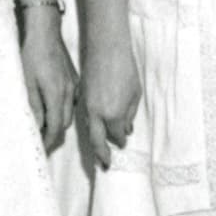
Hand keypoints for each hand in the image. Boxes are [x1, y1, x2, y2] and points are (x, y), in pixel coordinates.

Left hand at [19, 12, 76, 151]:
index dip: (49, 140)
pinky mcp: (74, 79)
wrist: (45, 33)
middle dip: (54, 134)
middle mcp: (69, 93)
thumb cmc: (32, 56)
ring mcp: (74, 86)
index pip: (56, 127)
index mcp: (56, 95)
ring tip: (45, 126)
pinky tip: (53, 107)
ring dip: (59, 122)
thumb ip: (34, 107)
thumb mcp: (27, 83)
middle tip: (41, 140)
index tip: (42, 149)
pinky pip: (72, 101)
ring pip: (70, 113)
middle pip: (65, 123)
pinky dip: (63, 110)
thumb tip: (37, 127)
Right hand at [81, 38, 142, 166]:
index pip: (115, 135)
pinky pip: (85, 118)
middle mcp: (97, 113)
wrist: (106, 49)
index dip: (120, 141)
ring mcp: (87, 105)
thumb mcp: (134, 93)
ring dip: (94, 142)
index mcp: (112, 113)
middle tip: (105, 166)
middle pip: (97, 140)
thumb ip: (129, 114)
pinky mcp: (81, 97)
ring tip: (99, 153)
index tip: (123, 146)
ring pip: (89, 129)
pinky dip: (91, 127)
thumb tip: (125, 130)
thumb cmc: (125, 69)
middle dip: (101, 155)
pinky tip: (95, 130)